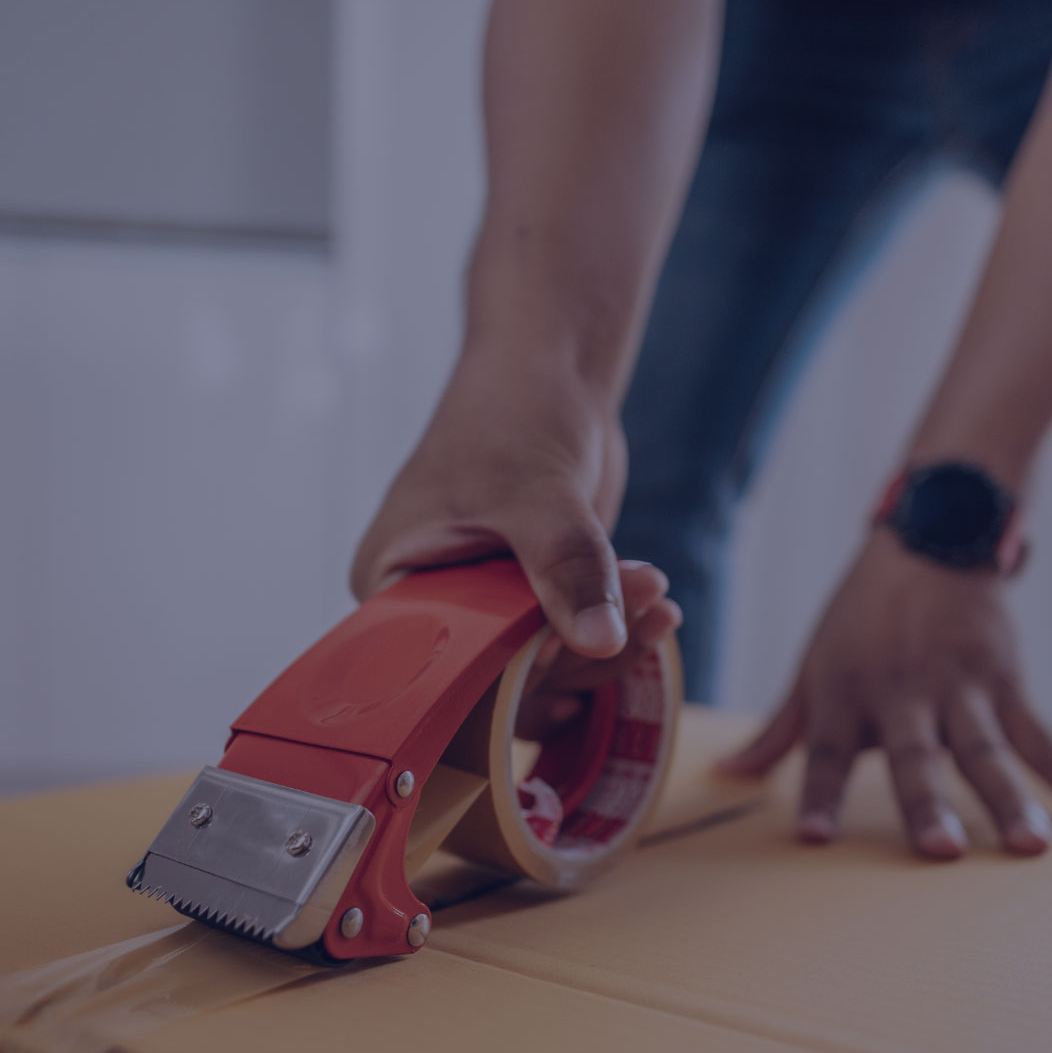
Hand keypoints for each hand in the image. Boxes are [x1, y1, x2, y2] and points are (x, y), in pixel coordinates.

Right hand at [351, 344, 681, 687]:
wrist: (547, 372)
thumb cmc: (512, 415)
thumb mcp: (536, 494)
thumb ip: (567, 568)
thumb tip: (602, 642)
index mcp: (393, 586)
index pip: (440, 669)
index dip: (505, 680)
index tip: (567, 662)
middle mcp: (430, 606)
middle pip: (500, 675)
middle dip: (577, 651)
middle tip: (641, 607)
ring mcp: (484, 607)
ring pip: (546, 663)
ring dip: (608, 642)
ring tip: (658, 599)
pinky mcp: (530, 602)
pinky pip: (571, 639)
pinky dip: (617, 628)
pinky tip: (658, 611)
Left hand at [722, 531, 1051, 857]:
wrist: (930, 539)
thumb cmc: (860, 619)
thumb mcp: (812, 668)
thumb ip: (780, 730)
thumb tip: (727, 776)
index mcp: (844, 694)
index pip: (825, 754)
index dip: (819, 794)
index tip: (813, 839)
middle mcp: (901, 694)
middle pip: (914, 758)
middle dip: (925, 803)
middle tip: (938, 852)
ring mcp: (960, 689)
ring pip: (989, 753)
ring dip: (1011, 801)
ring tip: (1030, 850)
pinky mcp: (1008, 684)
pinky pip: (1047, 741)